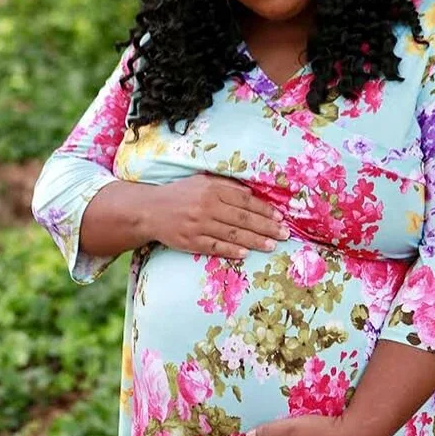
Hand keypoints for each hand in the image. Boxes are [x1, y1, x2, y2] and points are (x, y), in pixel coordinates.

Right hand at [149, 174, 289, 258]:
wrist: (149, 210)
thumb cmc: (180, 194)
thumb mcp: (202, 181)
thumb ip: (227, 186)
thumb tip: (252, 193)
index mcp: (212, 189)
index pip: (245, 200)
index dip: (265, 210)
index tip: (280, 217)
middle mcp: (206, 206)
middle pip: (243, 218)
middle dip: (266, 227)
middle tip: (284, 234)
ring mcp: (198, 225)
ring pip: (232, 234)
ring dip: (255, 241)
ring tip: (272, 246)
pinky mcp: (190, 241)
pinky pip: (214, 247)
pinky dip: (231, 251)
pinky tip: (246, 254)